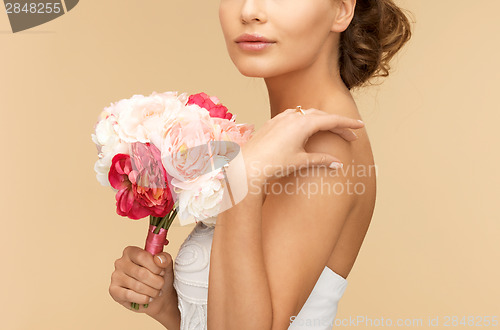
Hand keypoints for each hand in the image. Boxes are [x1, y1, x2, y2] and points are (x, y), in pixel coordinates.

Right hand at [109, 246, 177, 317]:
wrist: (157, 296)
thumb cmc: (159, 277)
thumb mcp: (166, 265)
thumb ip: (165, 259)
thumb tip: (159, 259)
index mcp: (131, 251)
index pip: (142, 256)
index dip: (156, 267)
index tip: (162, 272)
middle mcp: (120, 262)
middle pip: (141, 273)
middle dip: (156, 282)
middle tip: (161, 284)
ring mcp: (115, 276)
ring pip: (137, 286)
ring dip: (152, 291)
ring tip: (156, 292)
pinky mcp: (113, 290)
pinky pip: (129, 295)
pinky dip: (143, 299)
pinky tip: (148, 298)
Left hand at [241, 107, 364, 182]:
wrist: (247, 165)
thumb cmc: (273, 164)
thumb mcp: (301, 161)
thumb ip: (321, 159)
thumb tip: (338, 163)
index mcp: (303, 123)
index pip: (331, 120)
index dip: (347, 124)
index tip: (361, 126)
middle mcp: (292, 116)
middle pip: (321, 116)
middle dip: (337, 124)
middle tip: (350, 134)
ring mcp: (281, 118)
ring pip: (307, 113)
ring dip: (321, 120)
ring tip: (332, 129)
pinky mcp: (272, 122)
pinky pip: (294, 116)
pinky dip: (305, 119)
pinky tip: (306, 127)